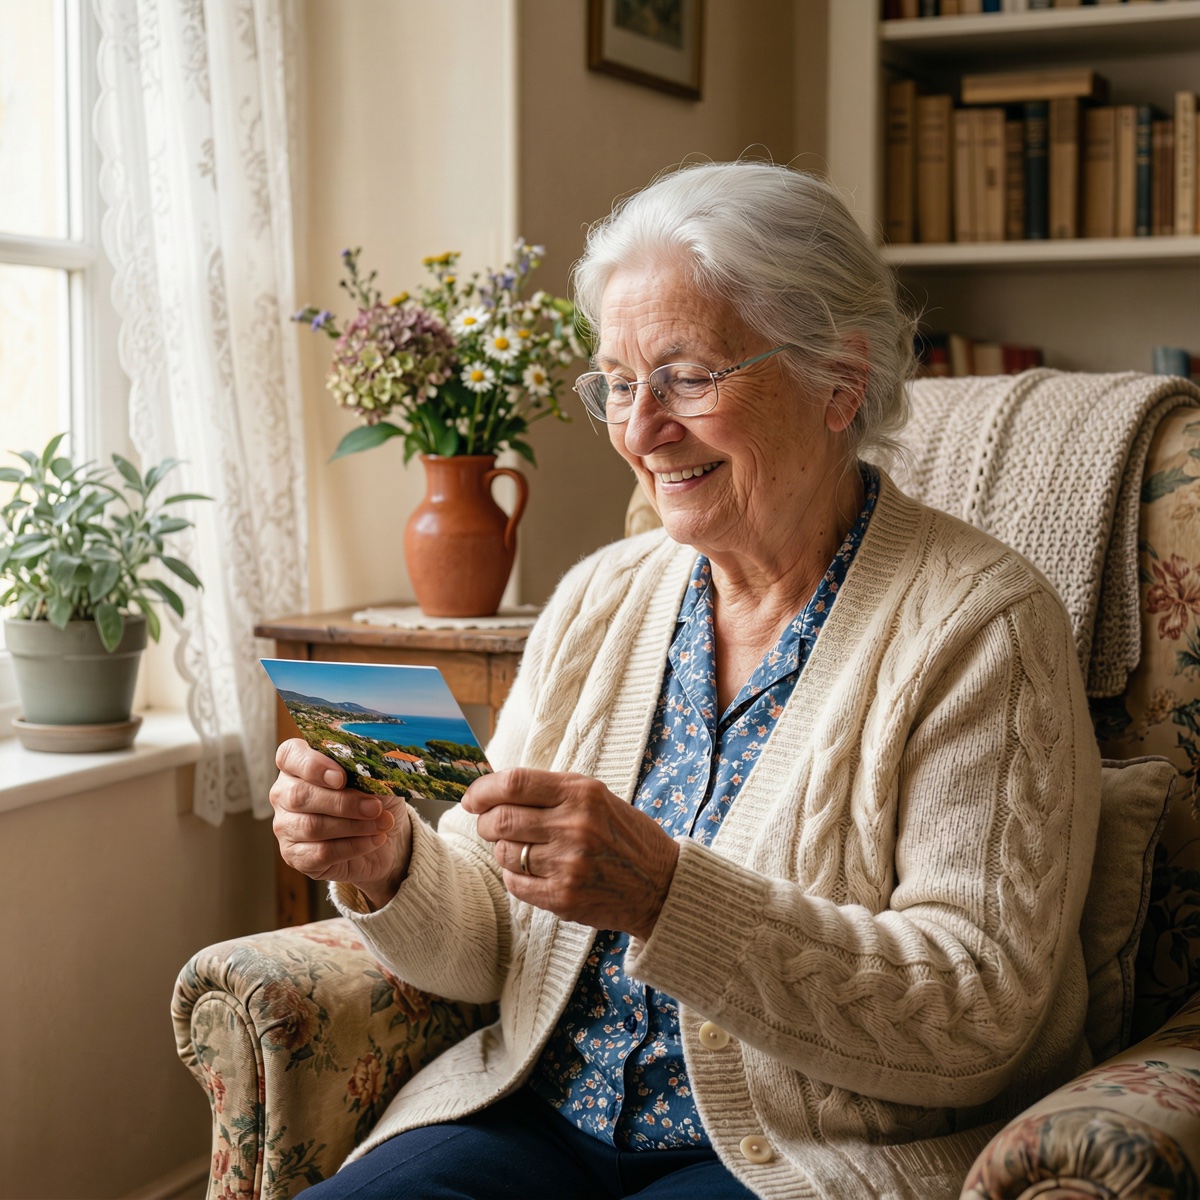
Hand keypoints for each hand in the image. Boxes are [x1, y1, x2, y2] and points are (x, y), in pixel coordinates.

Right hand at [269, 738, 412, 909]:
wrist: (385, 837)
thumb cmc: (374, 799)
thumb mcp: (375, 778)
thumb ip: (365, 770)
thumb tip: (369, 773)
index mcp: (299, 764)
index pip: (290, 755)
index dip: (312, 765)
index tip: (341, 778)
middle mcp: (284, 793)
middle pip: (299, 795)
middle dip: (343, 802)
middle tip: (375, 807)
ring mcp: (286, 826)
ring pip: (311, 826)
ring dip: (353, 826)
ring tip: (382, 824)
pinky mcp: (295, 856)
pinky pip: (320, 853)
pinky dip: (352, 846)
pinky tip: (374, 840)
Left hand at [461, 768, 678, 940]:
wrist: (661, 885)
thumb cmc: (624, 835)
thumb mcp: (597, 797)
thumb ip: (551, 791)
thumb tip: (495, 790)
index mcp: (581, 794)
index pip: (514, 783)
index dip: (483, 789)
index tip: (472, 797)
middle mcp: (574, 827)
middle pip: (501, 819)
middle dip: (485, 822)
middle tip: (489, 824)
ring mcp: (568, 865)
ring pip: (504, 853)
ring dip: (502, 850)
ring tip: (522, 849)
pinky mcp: (563, 898)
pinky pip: (515, 884)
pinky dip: (514, 876)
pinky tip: (533, 871)